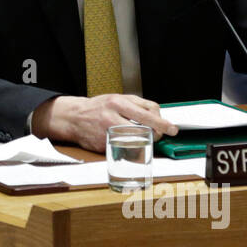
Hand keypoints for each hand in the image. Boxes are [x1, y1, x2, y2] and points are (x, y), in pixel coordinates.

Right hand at [32, 94, 178, 152]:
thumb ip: (139, 104)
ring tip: (145, 137)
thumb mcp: (118, 98)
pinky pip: (125, 149)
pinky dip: (131, 146)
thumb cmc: (99, 107)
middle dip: (156, 134)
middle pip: (144, 129)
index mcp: (118, 103)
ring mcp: (108, 133)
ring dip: (146, 141)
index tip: (172, 128)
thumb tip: (158, 115)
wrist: (74, 118)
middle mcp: (113, 118)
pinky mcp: (105, 146)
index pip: (147, 113)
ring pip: (137, 141)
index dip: (163, 123)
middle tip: (159, 134)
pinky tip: (127, 141)